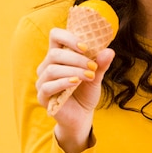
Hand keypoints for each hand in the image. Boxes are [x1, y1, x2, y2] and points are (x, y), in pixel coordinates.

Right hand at [36, 27, 114, 152]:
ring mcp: (43, 81)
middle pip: (55, 53)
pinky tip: (76, 82)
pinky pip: (48, 86)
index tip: (86, 47)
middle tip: (93, 66)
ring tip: (90, 76)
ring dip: (73, 70)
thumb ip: (101, 64)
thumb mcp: (96, 76)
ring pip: (52, 69)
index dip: (68, 37)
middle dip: (76, 58)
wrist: (82, 116)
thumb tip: (109, 51)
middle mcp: (47, 66)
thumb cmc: (86, 93)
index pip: (55, 36)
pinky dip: (64, 82)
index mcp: (58, 56)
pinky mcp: (43, 96)